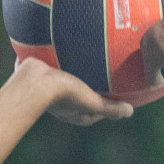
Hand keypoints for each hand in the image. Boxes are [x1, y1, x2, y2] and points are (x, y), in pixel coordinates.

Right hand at [13, 56, 132, 125]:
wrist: (33, 81)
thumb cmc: (64, 93)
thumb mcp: (92, 101)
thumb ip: (110, 108)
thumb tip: (129, 111)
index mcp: (77, 114)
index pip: (98, 110)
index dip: (110, 103)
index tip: (120, 92)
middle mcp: (65, 105)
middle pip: (85, 96)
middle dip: (95, 87)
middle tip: (107, 73)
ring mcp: (52, 90)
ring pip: (71, 81)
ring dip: (80, 73)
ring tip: (91, 58)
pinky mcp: (44, 75)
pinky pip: (58, 67)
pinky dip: (65, 61)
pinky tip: (72, 49)